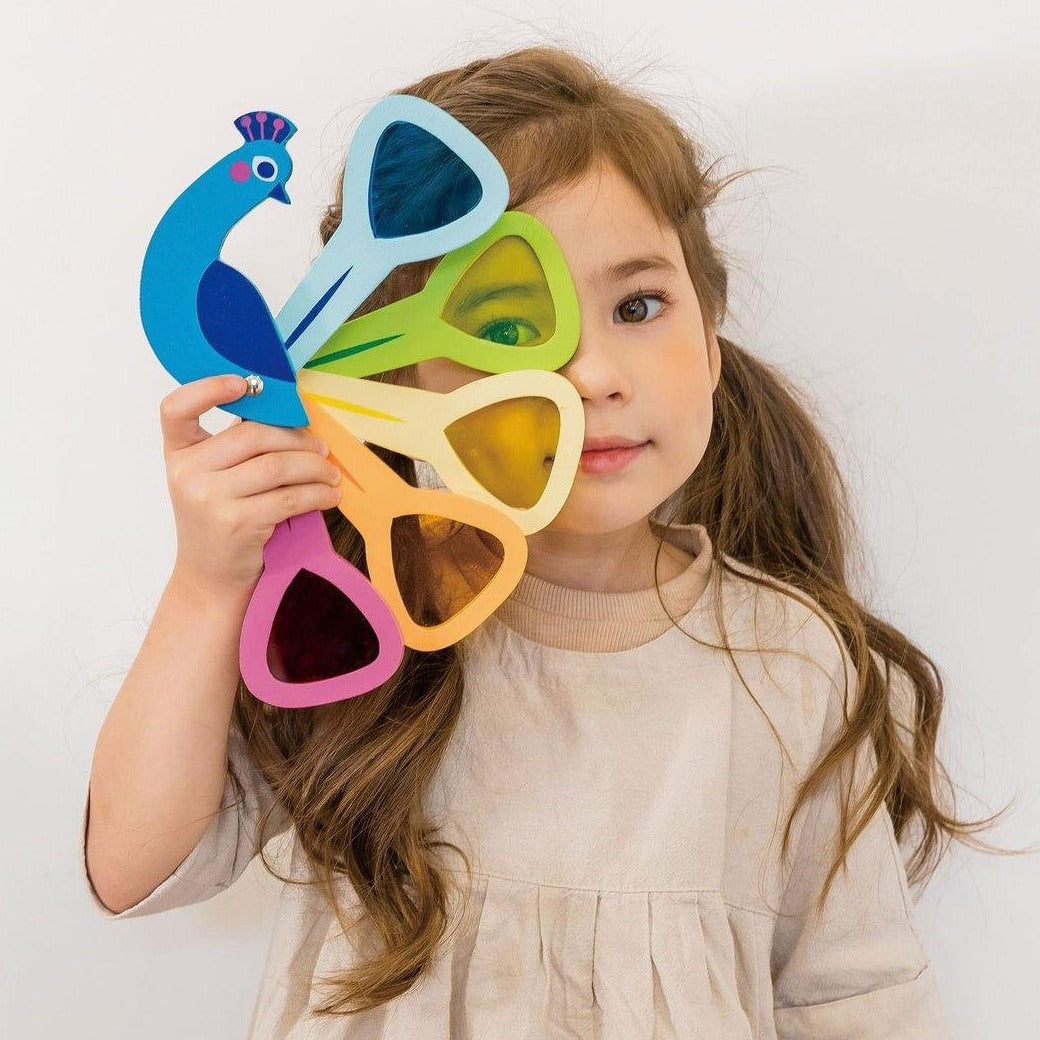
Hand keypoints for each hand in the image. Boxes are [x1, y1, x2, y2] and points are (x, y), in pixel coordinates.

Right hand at [160, 375, 342, 595]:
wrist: (211, 579)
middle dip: (297, 439)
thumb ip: (235, 447)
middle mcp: (187, 473)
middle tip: (321, 450)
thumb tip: (291, 413)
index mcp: (179, 453)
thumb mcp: (213, 480)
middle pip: (252, 434)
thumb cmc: (221, 521)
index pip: (176, 409)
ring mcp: (209, 498)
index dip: (207, 388)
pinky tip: (330, 494)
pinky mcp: (237, 522)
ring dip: (315, 467)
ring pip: (277, 465)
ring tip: (331, 473)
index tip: (244, 383)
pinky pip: (290, 497)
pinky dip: (318, 493)